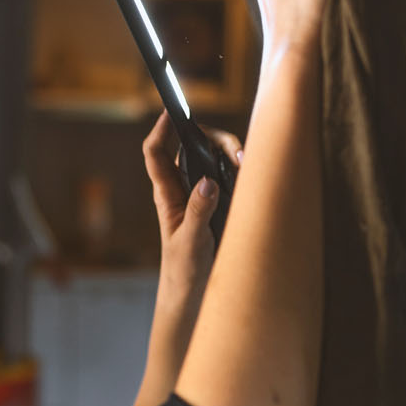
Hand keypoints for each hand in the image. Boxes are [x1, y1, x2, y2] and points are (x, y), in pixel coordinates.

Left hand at [142, 111, 242, 290]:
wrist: (191, 294)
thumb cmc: (183, 270)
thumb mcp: (190, 243)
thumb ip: (198, 212)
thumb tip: (207, 183)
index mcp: (167, 195)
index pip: (155, 153)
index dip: (160, 129)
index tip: (172, 111)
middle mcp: (181, 189)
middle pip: (189, 148)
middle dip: (211, 138)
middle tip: (236, 151)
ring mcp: (198, 195)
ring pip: (209, 159)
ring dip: (227, 153)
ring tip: (245, 162)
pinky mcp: (216, 204)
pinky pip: (225, 176)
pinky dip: (238, 170)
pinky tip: (250, 175)